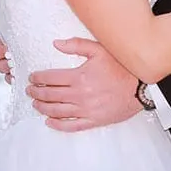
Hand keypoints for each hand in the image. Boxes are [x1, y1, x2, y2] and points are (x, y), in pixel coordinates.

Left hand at [26, 38, 141, 131]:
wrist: (141, 87)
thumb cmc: (121, 68)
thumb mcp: (99, 50)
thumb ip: (76, 45)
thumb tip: (56, 43)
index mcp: (79, 77)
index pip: (50, 78)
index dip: (38, 78)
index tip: (32, 77)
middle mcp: (79, 95)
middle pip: (50, 95)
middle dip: (36, 92)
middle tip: (30, 90)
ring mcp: (86, 110)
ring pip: (57, 112)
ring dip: (43, 108)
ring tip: (36, 104)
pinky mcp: (93, 121)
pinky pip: (71, 126)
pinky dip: (58, 125)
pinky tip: (49, 122)